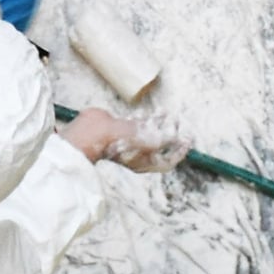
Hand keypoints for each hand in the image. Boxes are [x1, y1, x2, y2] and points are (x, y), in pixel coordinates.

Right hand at [67, 107, 188, 172]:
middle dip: (170, 133)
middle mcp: (138, 153)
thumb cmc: (110, 142)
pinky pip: (138, 125)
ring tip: (168, 113)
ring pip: (149, 133)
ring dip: (159, 124)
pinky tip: (153, 111)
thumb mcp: (137, 139)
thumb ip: (155, 137)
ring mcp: (130, 141)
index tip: (187, 139)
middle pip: (160, 146)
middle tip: (178, 121)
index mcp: (143, 162)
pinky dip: (147, 118)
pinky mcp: (122, 129)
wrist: (86, 135)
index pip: (167, 161)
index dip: (179, 152)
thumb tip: (173, 136)